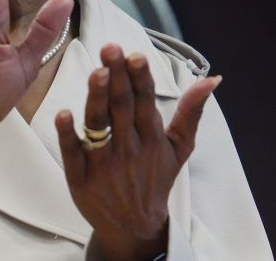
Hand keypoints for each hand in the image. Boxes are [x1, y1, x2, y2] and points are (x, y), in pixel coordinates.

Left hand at [54, 44, 221, 260]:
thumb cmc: (155, 179)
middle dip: (116, 77)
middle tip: (110, 48)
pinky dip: (68, 134)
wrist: (134, 227)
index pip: (145, 102)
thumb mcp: (180, 149)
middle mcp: (129, 150)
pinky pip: (72, 153)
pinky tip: (63, 113)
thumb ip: (191, 113)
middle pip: (121, 108)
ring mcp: (103, 165)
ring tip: (95, 72)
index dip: (140, 78)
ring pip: (98, 126)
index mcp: (152, 139)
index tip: (135, 54)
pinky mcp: (80, 179)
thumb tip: (211, 80)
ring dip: (96, 98)